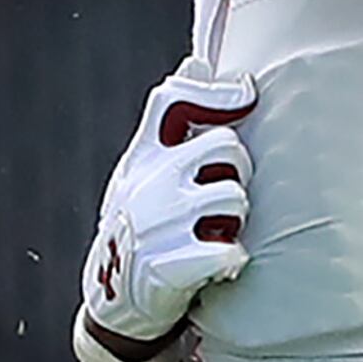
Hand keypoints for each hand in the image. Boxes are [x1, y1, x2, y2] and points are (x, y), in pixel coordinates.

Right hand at [82, 59, 256, 361]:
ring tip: (216, 233)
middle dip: (238, 171)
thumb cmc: (145, 222)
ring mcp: (157, 224)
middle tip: (223, 197)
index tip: (246, 96)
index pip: (172, 98)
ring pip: (235, 198)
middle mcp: (147, 183)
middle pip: (227, 148)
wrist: (116, 301)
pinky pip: (231, 251)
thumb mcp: (147, 168)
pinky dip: (232, 261)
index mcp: (142, 155)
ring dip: (237, 219)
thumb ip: (175, 120)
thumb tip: (199, 60)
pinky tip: (218, 264)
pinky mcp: (170, 267)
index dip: (216, 92)